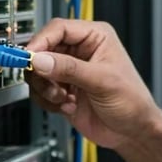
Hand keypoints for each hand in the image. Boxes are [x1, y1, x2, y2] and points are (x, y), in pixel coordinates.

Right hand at [26, 19, 161, 149]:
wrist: (132, 132)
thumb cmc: (132, 101)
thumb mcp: (102, 81)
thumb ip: (69, 69)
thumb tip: (40, 59)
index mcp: (94, 37)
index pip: (58, 29)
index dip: (41, 41)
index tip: (29, 57)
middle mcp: (79, 51)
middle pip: (42, 49)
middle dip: (41, 70)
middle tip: (48, 85)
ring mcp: (69, 71)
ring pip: (37, 71)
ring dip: (45, 89)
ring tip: (63, 98)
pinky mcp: (62, 89)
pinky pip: (40, 90)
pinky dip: (48, 101)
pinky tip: (67, 106)